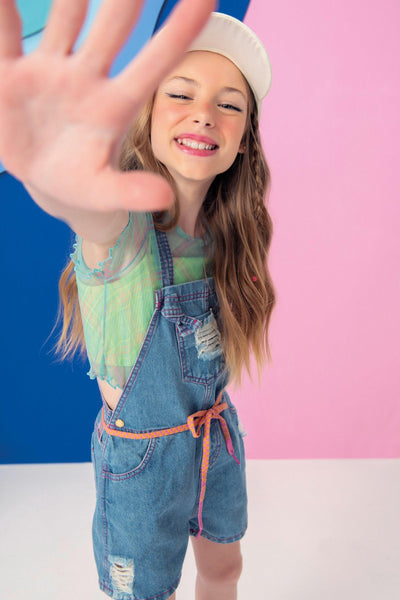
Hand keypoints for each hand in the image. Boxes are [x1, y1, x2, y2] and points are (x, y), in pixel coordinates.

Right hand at [0, 0, 214, 213]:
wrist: (44, 179)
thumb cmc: (82, 182)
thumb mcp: (104, 191)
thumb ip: (131, 192)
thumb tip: (165, 199)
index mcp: (115, 105)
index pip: (155, 63)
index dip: (180, 31)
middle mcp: (87, 78)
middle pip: (112, 29)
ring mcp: (50, 71)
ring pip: (64, 18)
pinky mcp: (11, 73)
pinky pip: (5, 34)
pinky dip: (3, 12)